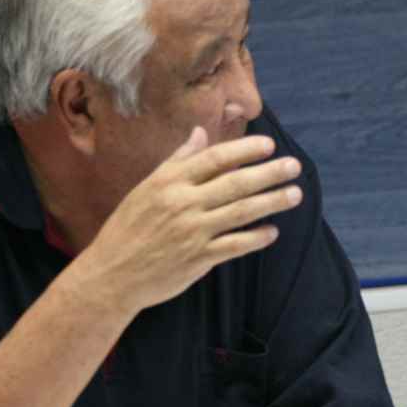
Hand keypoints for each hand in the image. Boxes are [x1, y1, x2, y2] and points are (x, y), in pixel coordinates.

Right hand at [75, 127, 304, 315]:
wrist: (111, 273)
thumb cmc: (129, 228)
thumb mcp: (147, 188)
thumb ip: (177, 161)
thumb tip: (200, 132)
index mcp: (169, 182)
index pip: (214, 159)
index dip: (244, 150)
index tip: (269, 145)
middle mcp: (182, 203)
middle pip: (235, 183)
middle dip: (269, 173)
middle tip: (294, 166)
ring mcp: (192, 232)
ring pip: (241, 212)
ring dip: (272, 202)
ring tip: (295, 194)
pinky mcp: (198, 258)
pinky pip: (235, 245)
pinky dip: (256, 238)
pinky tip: (272, 231)